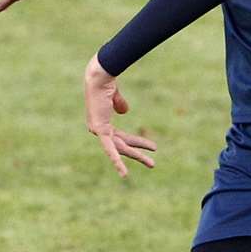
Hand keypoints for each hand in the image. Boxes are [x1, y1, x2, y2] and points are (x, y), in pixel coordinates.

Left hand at [84, 55, 156, 177]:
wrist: (100, 77)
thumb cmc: (106, 83)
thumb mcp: (114, 97)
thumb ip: (119, 104)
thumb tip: (124, 111)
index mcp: (102, 122)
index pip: (122, 137)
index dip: (137, 143)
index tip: (152, 147)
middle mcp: (98, 129)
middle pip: (122, 145)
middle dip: (139, 153)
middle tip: (153, 164)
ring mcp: (97, 131)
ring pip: (121, 148)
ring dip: (137, 156)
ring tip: (152, 164)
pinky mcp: (99, 130)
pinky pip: (110, 149)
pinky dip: (117, 161)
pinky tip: (124, 174)